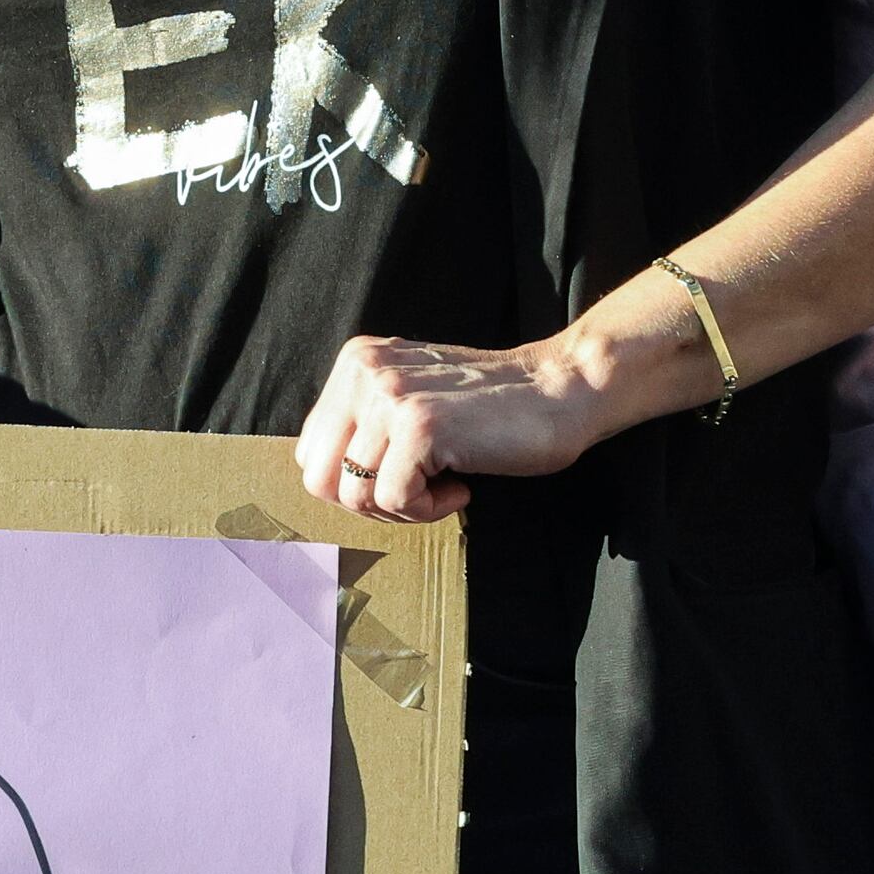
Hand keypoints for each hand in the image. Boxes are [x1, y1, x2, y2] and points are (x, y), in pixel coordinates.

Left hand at [292, 335, 607, 522]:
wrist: (562, 391)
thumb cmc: (492, 409)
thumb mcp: (411, 399)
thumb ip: (365, 423)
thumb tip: (323, 479)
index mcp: (356, 363)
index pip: (310, 452)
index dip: (352, 484)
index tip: (400, 478)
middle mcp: (364, 372)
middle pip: (320, 478)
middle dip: (366, 503)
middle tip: (418, 494)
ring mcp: (390, 396)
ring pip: (354, 495)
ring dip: (402, 509)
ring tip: (444, 487)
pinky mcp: (420, 426)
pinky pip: (394, 500)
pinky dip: (428, 510)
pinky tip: (462, 488)